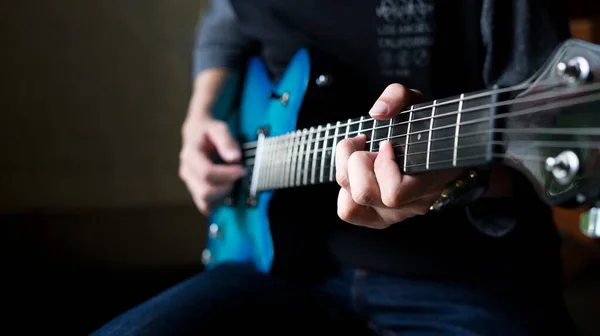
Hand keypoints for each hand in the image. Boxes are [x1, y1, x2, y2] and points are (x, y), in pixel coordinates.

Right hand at [179, 116, 245, 214]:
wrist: (196, 134)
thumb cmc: (208, 132)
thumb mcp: (218, 128)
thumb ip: (226, 141)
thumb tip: (235, 158)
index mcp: (190, 155)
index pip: (207, 173)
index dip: (227, 175)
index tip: (242, 169)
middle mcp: (186, 171)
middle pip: (205, 192)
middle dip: (226, 187)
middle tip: (237, 175)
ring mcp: (189, 183)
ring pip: (205, 202)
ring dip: (223, 195)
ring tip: (231, 180)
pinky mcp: (194, 192)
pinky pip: (206, 206)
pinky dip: (218, 201)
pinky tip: (226, 187)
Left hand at [335, 84, 462, 228]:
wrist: (440, 149)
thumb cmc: (426, 127)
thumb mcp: (416, 102)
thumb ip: (397, 96)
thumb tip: (378, 112)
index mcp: (426, 183)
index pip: (393, 193)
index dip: (383, 165)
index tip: (387, 143)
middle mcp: (410, 206)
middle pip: (363, 194)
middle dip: (358, 162)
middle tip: (370, 147)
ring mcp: (394, 216)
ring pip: (349, 207)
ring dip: (347, 176)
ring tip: (361, 158)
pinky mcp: (378, 218)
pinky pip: (347, 211)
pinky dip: (345, 190)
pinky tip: (357, 172)